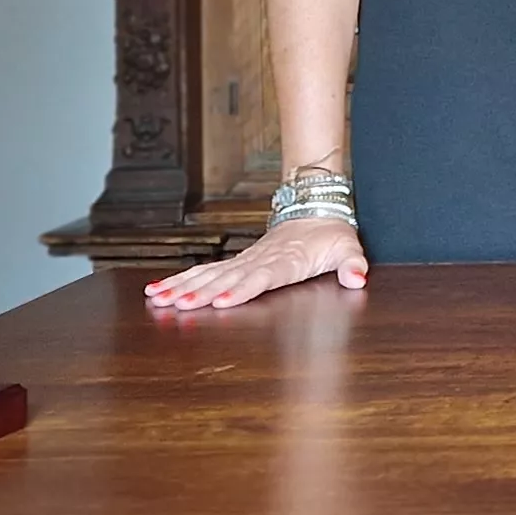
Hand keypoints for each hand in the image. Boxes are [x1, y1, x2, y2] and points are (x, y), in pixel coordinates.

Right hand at [143, 217, 366, 310]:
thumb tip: (358, 278)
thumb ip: (352, 264)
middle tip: (177, 305)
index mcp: (285, 261)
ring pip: (208, 274)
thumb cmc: (330, 233)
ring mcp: (244, 260)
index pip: (261, 277)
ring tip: (157, 299)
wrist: (313, 209)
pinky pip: (204, 270)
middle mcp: (259, 260)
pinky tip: (158, 290)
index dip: (242, 289)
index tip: (222, 301)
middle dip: (201, 292)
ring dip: (182, 286)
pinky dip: (181, 279)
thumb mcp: (348, 247)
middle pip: (226, 278)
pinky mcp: (236, 262)